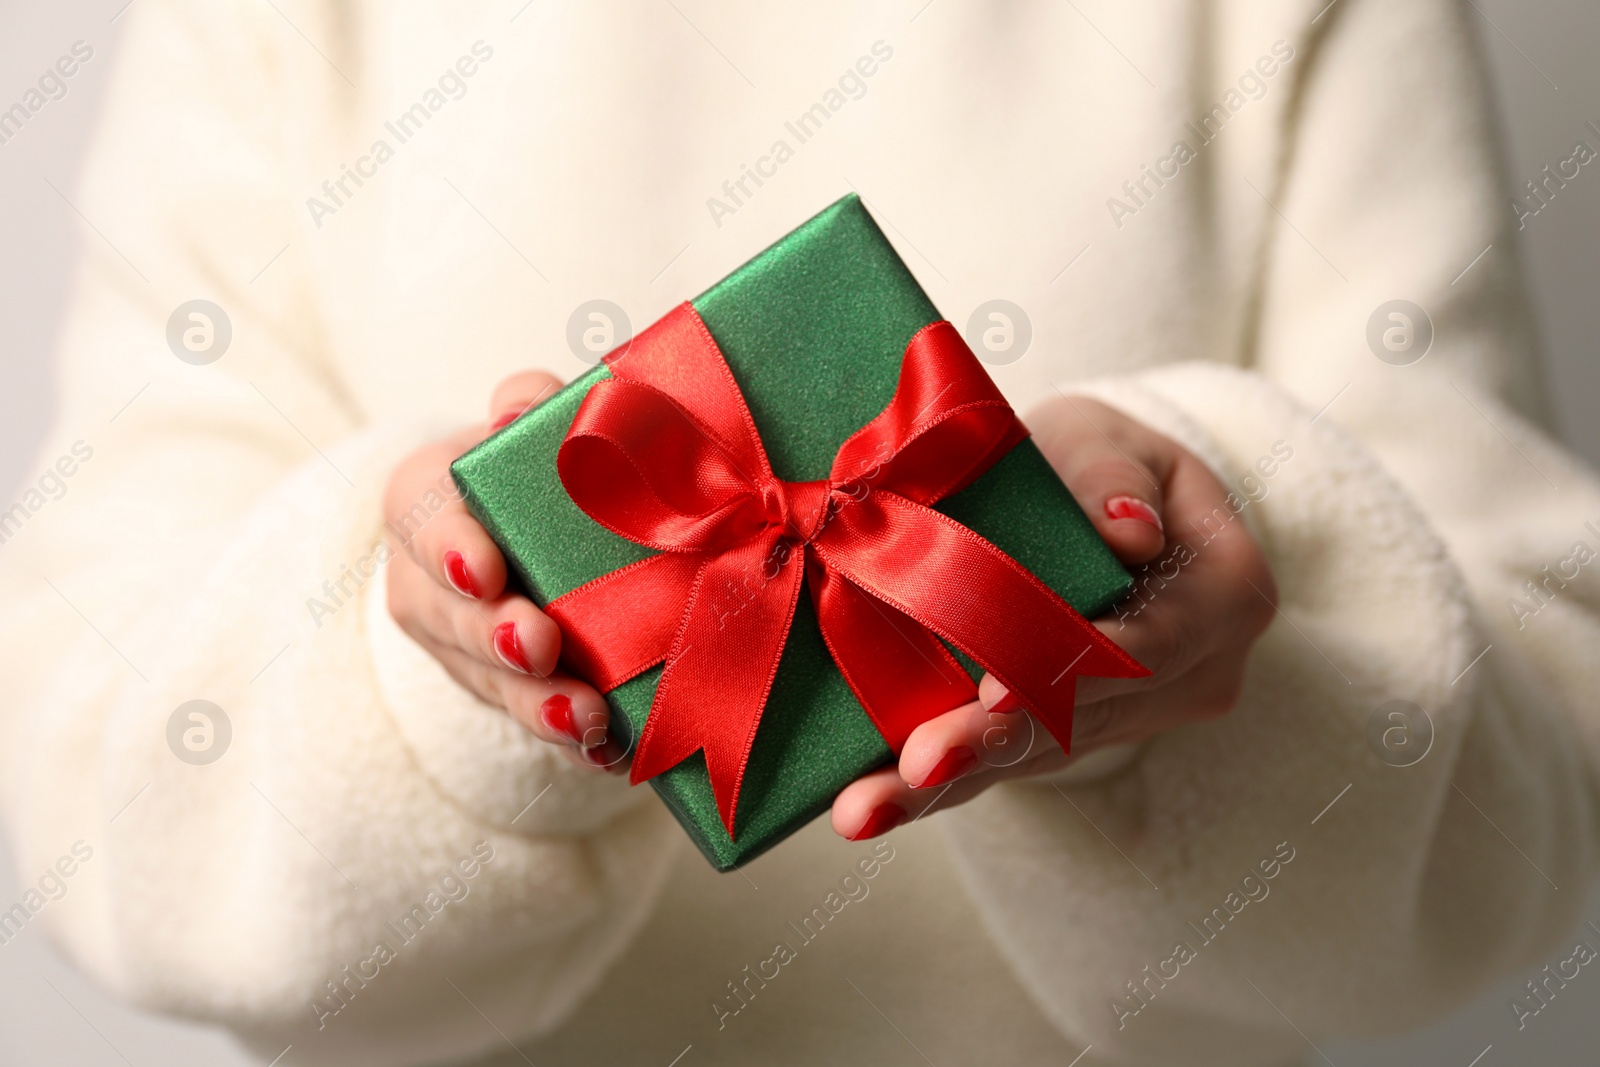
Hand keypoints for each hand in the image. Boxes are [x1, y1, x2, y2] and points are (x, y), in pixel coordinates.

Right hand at [384, 371, 627, 772]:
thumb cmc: (535, 467)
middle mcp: (428, 585)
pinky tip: (614, 751)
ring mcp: (465, 651)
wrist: (533, 532)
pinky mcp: (507, 696)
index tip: (482, 568)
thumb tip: (524, 407)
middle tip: (537, 645)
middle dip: (494, 636)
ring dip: (539, 705)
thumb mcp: (527, 425)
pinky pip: (537, 724)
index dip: (447, 546)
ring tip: (587, 719)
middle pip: (453, 618)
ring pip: (493, 684)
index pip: (422, 519)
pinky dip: (577, 742)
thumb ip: (526, 401)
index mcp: (424, 504)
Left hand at [830, 396, 1276, 839]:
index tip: (993, 693)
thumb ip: (1115, 473)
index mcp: (1224, 593)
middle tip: (915, 768)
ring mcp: (1137, 715)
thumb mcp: (1109, 436)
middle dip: (991, 746)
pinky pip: (1005, 762)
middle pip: (1084, 717)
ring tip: (866, 811)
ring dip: (948, 786)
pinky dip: (934, 788)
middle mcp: (1195, 674)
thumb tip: (1129, 530)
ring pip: (1037, 755)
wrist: (1088, 497)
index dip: (1069, 671)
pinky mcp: (1075, 735)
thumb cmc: (1094, 456)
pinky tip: (868, 810)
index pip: (1147, 644)